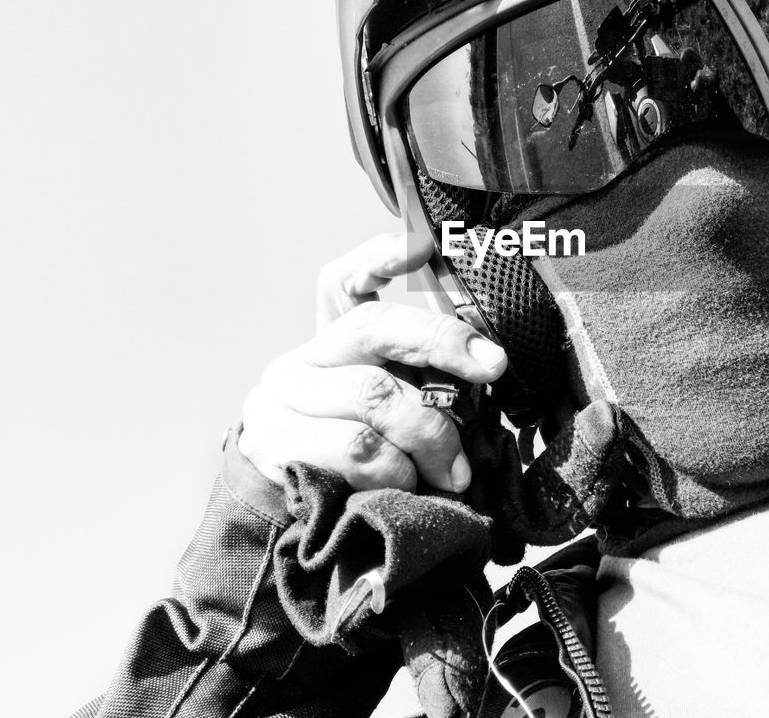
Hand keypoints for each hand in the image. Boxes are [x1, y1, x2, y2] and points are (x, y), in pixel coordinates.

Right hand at [239, 234, 506, 492]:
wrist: (293, 524)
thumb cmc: (363, 467)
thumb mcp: (396, 418)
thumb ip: (425, 382)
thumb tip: (488, 363)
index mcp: (333, 345)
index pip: (345, 280)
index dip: (380, 256)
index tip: (425, 245)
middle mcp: (303, 360)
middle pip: (373, 325)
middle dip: (444, 340)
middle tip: (493, 367)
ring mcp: (282, 398)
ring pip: (374, 395)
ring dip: (430, 437)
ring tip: (452, 473)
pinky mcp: (275, 443)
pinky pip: (356, 447)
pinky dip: (397, 471)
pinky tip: (409, 487)